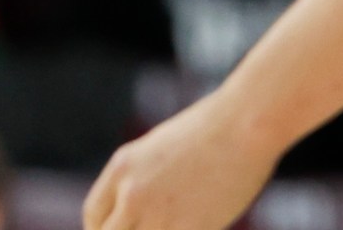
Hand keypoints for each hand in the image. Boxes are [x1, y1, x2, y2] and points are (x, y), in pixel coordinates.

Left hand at [83, 93, 284, 229]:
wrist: (248, 123)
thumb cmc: (217, 128)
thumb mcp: (163, 146)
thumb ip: (144, 176)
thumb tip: (141, 206)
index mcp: (123, 167)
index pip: (94, 216)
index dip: (103, 229)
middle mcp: (132, 193)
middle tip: (150, 226)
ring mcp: (159, 214)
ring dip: (159, 229)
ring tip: (182, 215)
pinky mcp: (188, 227)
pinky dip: (185, 229)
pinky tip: (203, 218)